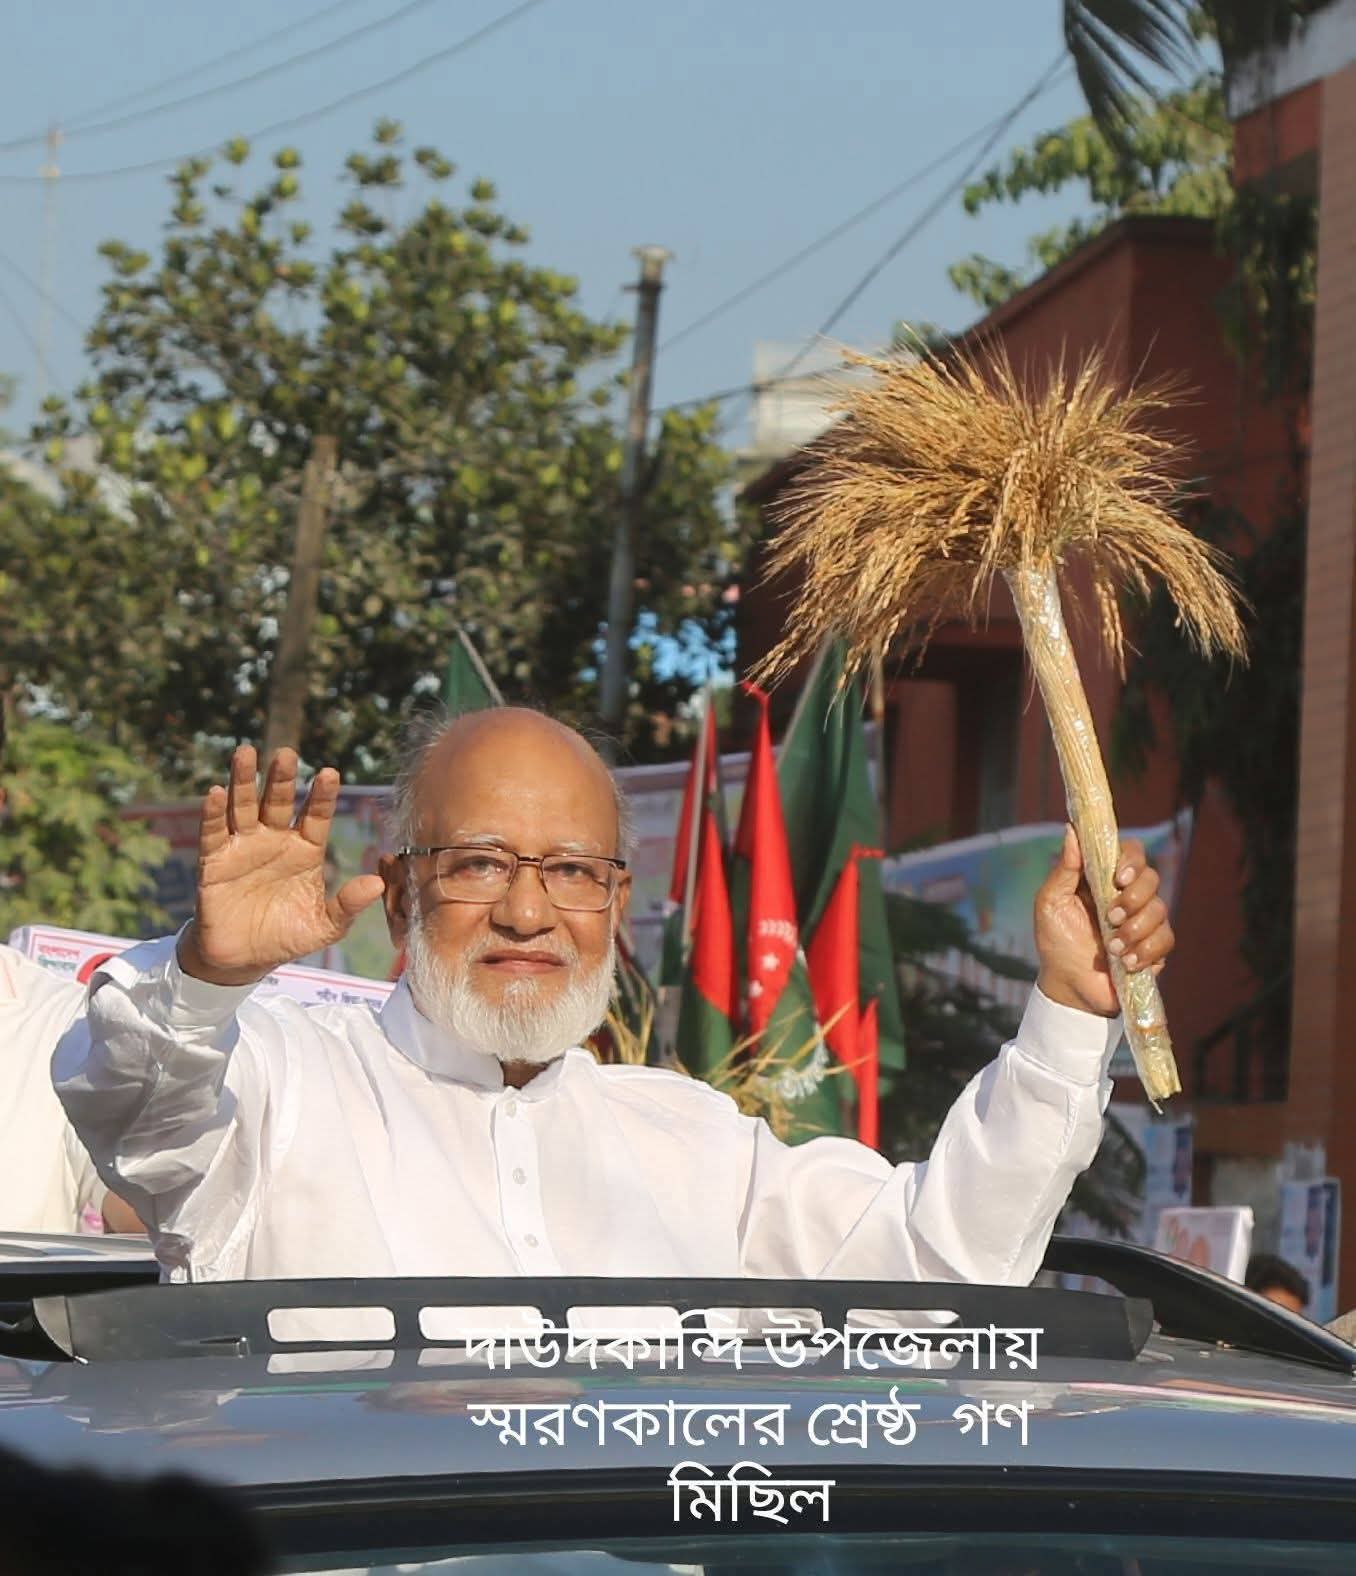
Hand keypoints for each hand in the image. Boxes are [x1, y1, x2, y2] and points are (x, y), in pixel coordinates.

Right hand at [178, 745, 384, 986]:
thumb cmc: (287, 936)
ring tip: (246, 752)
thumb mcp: (324, 926)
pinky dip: (213, 813)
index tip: (331, 773)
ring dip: (244, 781)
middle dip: (283, 778)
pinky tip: (216, 792)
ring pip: (244, 806)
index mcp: (305, 850)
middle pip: (280, 801)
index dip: (322, 796)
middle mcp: (275, 840)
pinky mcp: (214, 861)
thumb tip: (377, 883)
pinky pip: (214, 833)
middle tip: (287, 754)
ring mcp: (244, 847)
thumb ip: (348, 905)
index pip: (316, 816)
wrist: (243, 960)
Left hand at [1035, 826, 1173, 1016]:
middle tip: (1111, 917)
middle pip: (1152, 877)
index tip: (1119, 877)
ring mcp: (1144, 920)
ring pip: (1161, 909)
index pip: (1130, 853)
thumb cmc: (1056, 941)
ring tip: (1112, 948)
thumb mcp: (1050, 903)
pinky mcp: (1155, 947)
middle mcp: (1128, 895)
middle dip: (1133, 898)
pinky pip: (1166, 939)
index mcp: (1103, 879)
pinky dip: (1145, 951)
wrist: (1069, 986)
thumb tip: (1071, 829)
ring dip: (1135, 929)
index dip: (1131, 859)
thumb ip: (1064, 869)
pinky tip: (1126, 962)